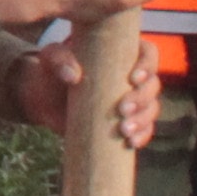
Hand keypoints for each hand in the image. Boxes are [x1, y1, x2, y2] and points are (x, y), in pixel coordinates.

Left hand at [8, 36, 160, 146]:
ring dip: (143, 119)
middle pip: (153, 84)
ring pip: (151, 108)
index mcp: (121, 53)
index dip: (147, 65)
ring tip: (124, 129)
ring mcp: (131, 100)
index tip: (133, 78)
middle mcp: (131, 76)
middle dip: (142, 98)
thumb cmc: (51, 71)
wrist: (43, 100)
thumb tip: (73, 75)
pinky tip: (131, 142)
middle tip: (122, 109)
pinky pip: (144, 130)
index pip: (148, 53)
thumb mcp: (50, 58)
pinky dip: (143, 136)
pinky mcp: (126, 122)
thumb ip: (58, 59)